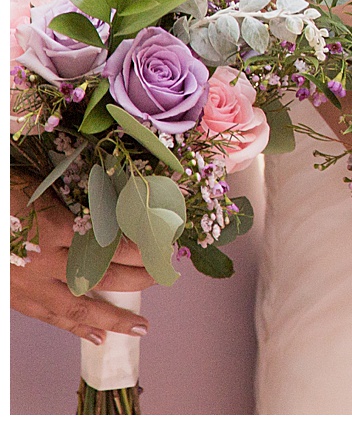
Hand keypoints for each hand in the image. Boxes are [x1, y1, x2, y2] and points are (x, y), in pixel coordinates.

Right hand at [10, 183, 153, 344]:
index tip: (165, 247)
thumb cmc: (8, 192)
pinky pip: (49, 316)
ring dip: (112, 318)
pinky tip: (96, 337)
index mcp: (57, 228)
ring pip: (79, 306)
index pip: (114, 245)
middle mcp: (46, 261)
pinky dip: (75, 328)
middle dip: (138, 279)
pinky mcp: (15, 296)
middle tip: (162, 277)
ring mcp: (29, 283)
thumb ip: (80, 200)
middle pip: (104, 276)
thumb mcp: (46, 185)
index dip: (143, 249)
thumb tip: (121, 207)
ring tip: (139, 328)